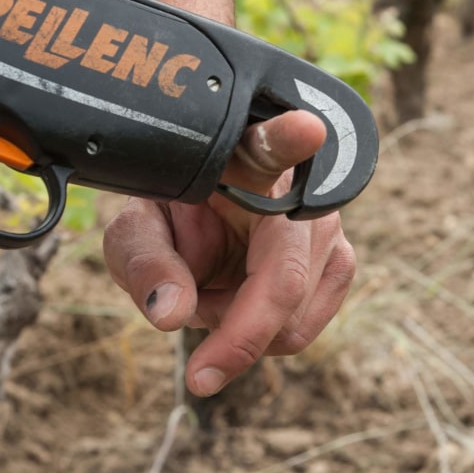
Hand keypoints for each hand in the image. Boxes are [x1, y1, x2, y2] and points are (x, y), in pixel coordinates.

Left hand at [103, 110, 355, 396]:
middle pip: (285, 278)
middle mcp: (297, 185)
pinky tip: (235, 304)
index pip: (268, 143)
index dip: (287, 139)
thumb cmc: (168, 221)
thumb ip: (146, 266)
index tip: (305, 129)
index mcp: (240, 158)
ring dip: (242, 330)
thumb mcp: (136, 235)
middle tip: (190, 343)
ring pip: (294, 319)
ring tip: (208, 295)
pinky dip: (261, 334)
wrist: (195, 226)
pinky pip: (302, 328)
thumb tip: (172, 314)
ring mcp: (326, 224)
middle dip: (235, 331)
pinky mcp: (337, 262)